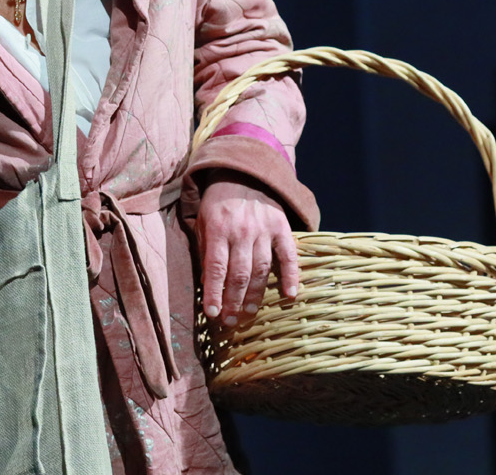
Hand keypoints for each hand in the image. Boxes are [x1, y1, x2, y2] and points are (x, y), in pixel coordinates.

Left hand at [196, 174, 298, 327]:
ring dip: (255, 295)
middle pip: (238, 273)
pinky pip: (288, 255)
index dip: (214, 292)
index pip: (215, 267)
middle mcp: (241, 232)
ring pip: (261, 269)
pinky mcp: (282, 228)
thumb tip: (207, 283)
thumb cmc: (219, 204)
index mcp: (218, 230)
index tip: (212, 313)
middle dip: (233, 301)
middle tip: (230, 321)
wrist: (244, 174)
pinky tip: (290, 294)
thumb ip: (206, 251)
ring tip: (249, 314)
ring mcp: (263, 230)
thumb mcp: (204, 223)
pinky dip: (291, 275)